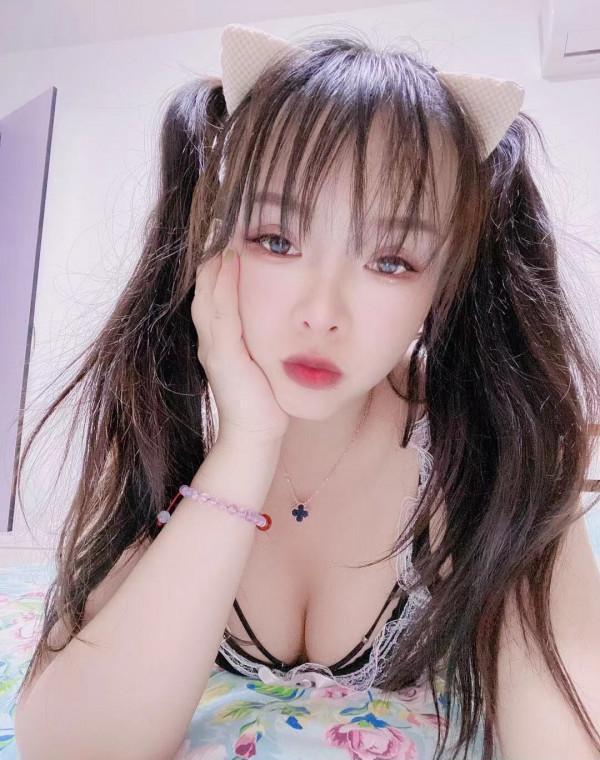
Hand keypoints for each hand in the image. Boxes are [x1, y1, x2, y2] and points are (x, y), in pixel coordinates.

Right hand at [192, 245, 289, 444]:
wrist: (257, 433)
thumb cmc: (264, 397)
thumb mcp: (260, 358)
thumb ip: (259, 335)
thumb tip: (280, 313)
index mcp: (218, 337)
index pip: (214, 291)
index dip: (218, 261)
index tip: (229, 229)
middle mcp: (210, 337)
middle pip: (205, 286)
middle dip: (212, 253)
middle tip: (220, 216)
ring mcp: (213, 345)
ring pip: (208, 293)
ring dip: (215, 261)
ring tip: (222, 228)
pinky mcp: (223, 355)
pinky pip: (221, 312)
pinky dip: (224, 285)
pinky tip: (231, 261)